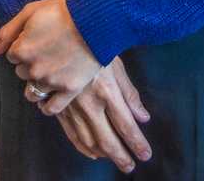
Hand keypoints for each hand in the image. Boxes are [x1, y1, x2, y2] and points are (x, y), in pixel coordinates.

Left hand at [0, 0, 100, 113]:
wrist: (96, 19)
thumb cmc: (64, 12)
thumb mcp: (31, 11)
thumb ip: (7, 32)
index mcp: (21, 50)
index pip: (12, 55)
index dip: (23, 46)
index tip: (37, 39)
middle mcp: (33, 69)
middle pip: (22, 72)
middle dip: (31, 63)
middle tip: (48, 51)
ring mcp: (51, 82)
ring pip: (32, 92)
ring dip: (37, 83)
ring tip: (50, 71)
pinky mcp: (68, 90)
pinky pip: (51, 108)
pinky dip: (48, 104)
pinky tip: (51, 95)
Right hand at [55, 57, 152, 172]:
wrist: (59, 37)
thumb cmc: (93, 47)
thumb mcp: (116, 65)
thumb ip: (129, 94)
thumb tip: (143, 117)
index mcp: (107, 92)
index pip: (126, 125)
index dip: (137, 143)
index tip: (145, 155)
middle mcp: (90, 104)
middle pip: (108, 140)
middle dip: (121, 157)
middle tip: (130, 166)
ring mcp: (72, 108)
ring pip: (89, 141)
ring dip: (104, 154)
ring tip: (116, 159)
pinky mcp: (58, 108)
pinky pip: (71, 134)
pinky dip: (83, 147)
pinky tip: (92, 152)